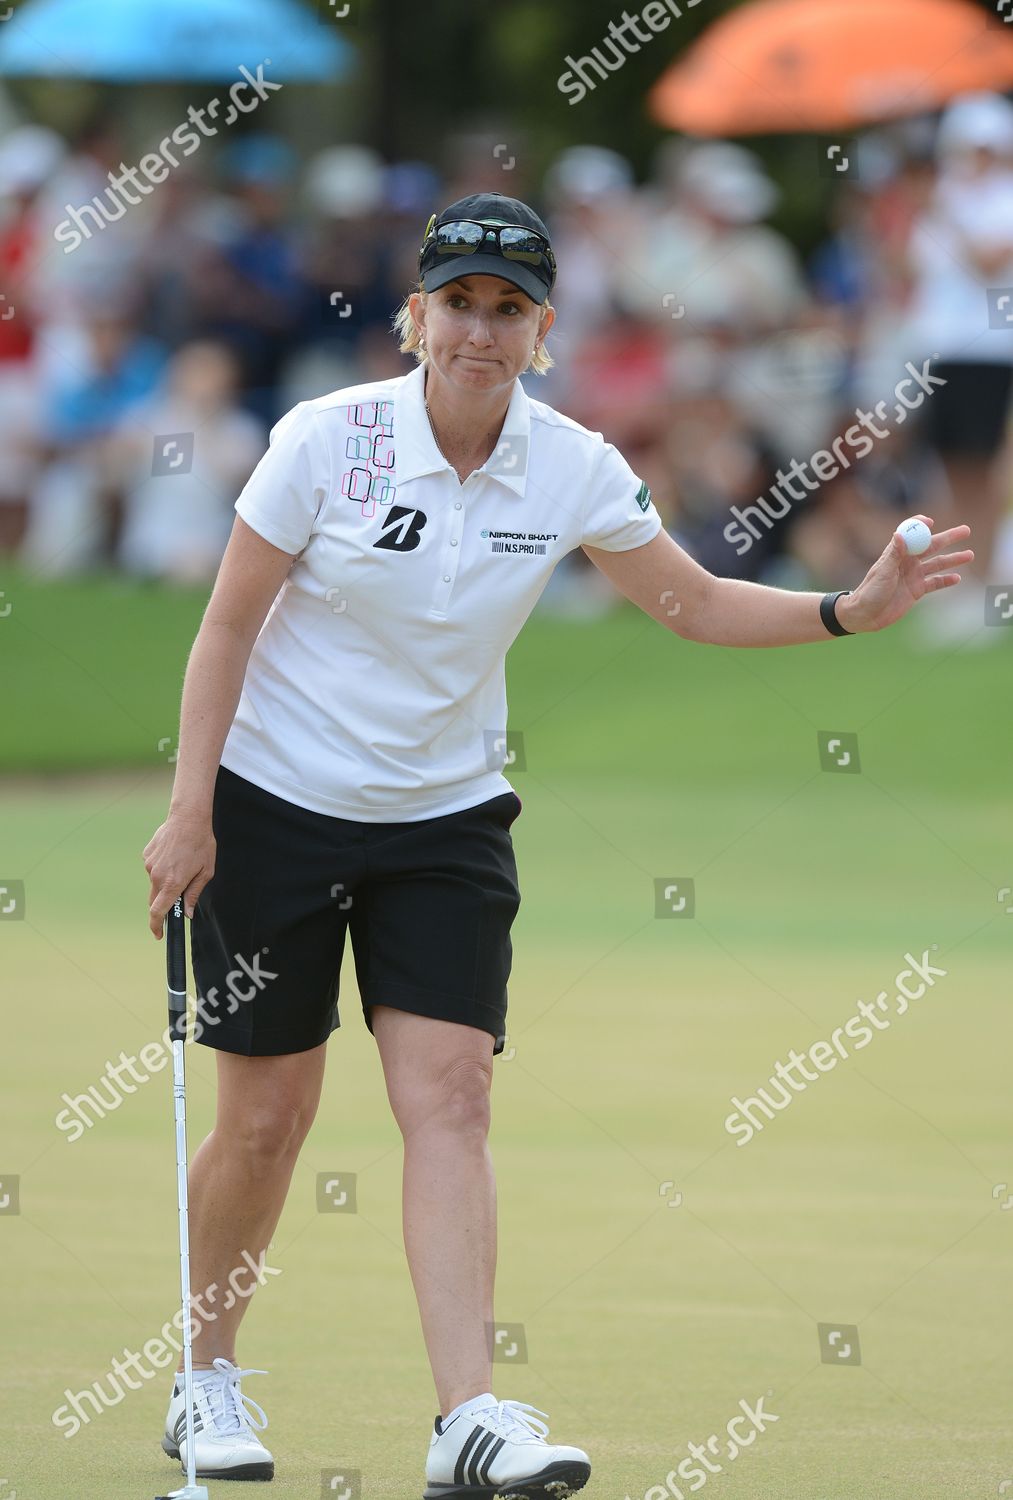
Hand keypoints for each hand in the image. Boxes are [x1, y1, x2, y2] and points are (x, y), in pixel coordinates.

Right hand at [143, 810, 215, 937]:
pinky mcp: (146, 855)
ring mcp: (149, 865)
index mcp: (173, 883)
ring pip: (154, 883)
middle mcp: (157, 876)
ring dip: (165, 882)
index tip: (158, 934)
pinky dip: (162, 868)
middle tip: (177, 896)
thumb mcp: (206, 872)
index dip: (156, 926)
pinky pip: (153, 868)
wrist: (188, 818)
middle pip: (154, 900)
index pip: (158, 912)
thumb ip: (194, 894)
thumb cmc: (201, 845)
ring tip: (181, 865)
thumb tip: (188, 913)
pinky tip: (174, 855)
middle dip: (163, 904)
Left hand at [838, 517, 973, 633]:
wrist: (865, 615)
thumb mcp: (883, 572)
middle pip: (931, 546)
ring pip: (938, 564)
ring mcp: (913, 576)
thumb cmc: (870, 591)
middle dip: (949, 538)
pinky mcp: (917, 591)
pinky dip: (946, 580)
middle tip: (966, 530)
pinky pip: (935, 583)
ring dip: (953, 559)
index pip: (911, 534)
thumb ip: (894, 554)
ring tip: (969, 554)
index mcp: (897, 553)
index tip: (931, 522)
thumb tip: (900, 534)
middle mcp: (908, 562)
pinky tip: (957, 578)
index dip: (921, 526)